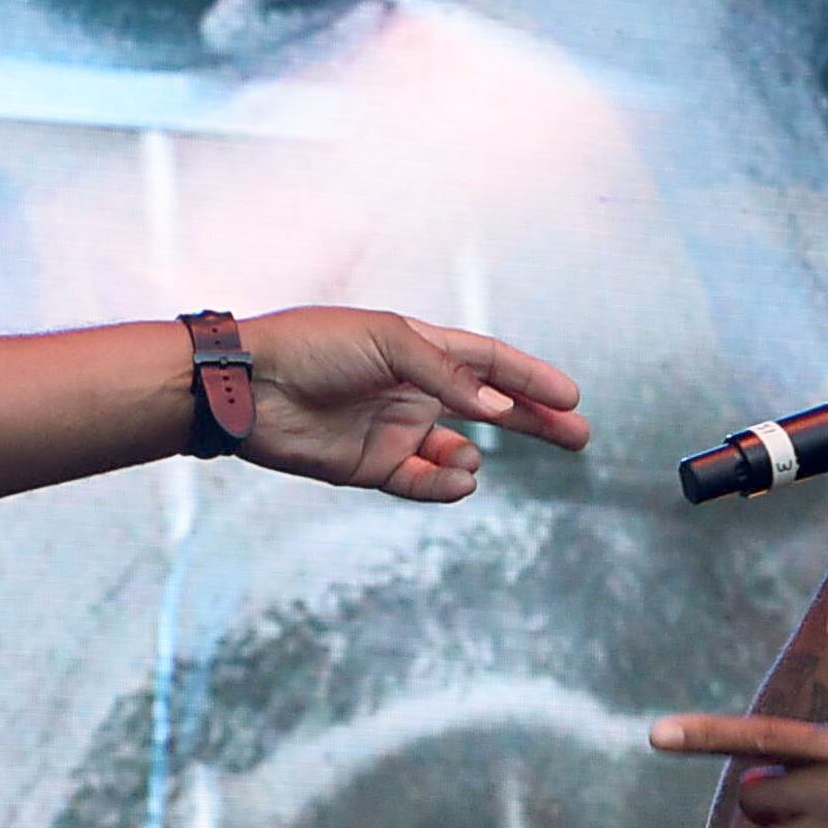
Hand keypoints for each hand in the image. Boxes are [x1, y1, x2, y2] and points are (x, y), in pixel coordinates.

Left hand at [233, 306, 586, 499]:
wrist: (249, 386)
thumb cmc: (312, 346)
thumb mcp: (388, 342)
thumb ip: (446, 376)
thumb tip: (496, 409)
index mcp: (419, 348)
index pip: (490, 362)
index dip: (531, 378)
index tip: (572, 396)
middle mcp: (412, 389)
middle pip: (489, 409)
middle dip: (534, 422)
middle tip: (579, 436)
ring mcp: (393, 429)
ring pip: (457, 452)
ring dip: (471, 459)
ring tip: (467, 459)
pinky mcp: (369, 466)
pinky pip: (421, 481)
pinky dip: (444, 485)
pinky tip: (458, 478)